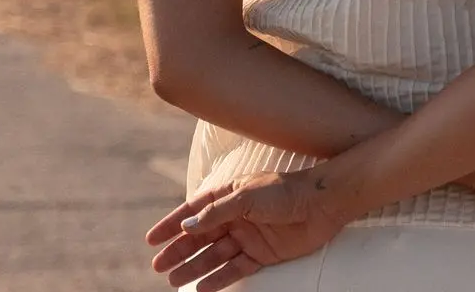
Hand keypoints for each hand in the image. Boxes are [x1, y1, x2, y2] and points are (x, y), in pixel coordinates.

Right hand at [145, 170, 347, 290]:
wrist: (322, 204)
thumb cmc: (285, 192)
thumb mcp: (246, 197)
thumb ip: (217, 213)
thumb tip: (186, 225)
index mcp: (230, 196)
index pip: (193, 211)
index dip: (171, 225)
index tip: (151, 240)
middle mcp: (236, 216)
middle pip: (200, 237)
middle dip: (179, 251)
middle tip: (159, 266)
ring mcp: (248, 236)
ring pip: (214, 255)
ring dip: (194, 267)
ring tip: (174, 280)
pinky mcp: (262, 253)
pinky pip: (235, 268)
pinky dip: (219, 279)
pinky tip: (202, 288)